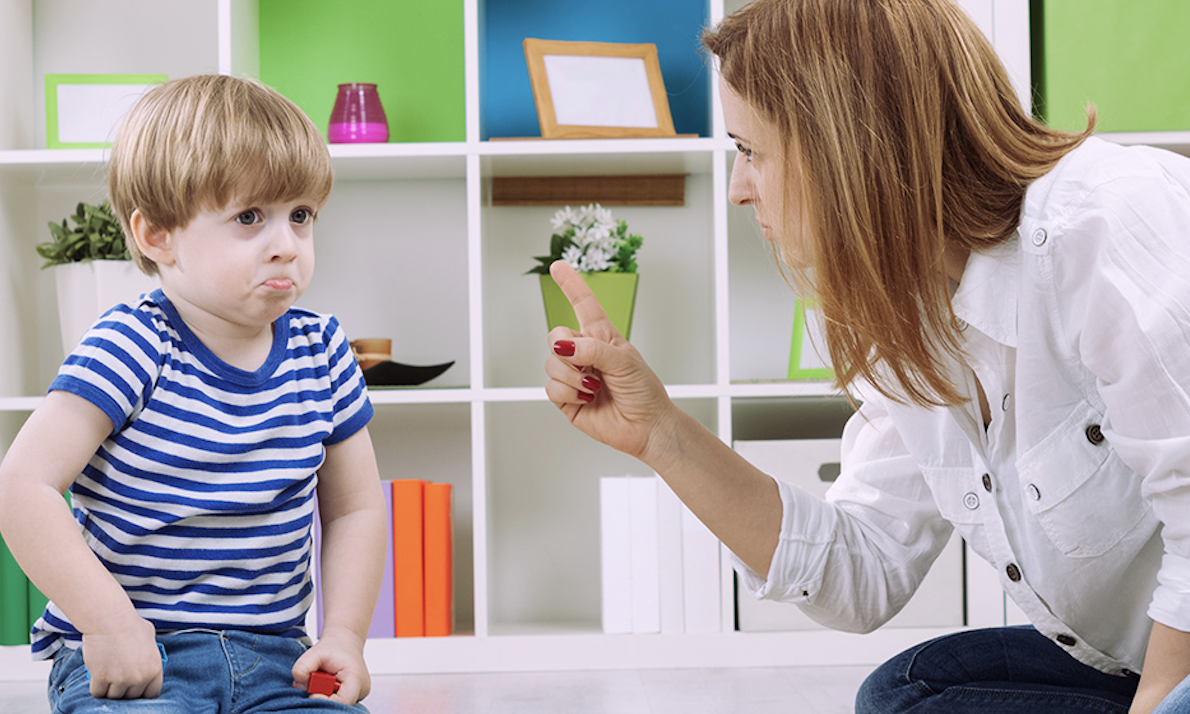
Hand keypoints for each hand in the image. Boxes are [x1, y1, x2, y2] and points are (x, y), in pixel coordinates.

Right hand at [80, 613, 161, 699]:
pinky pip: (98, 693)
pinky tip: (97, 678)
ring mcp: (121, 679)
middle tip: (118, 681)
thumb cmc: (129, 624)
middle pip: (131, 697)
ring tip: (108, 677)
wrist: (110, 620)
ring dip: (110, 690)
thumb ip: (150, 653)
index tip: (135, 691)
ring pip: (114, 697)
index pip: (151, 694)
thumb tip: (147, 658)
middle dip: (125, 691)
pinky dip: (96, 688)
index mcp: (155, 668)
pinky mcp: (102, 678)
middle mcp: (139, 677)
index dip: (142, 693)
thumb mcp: (150, 638)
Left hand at [292, 626, 369, 704]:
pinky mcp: (353, 697)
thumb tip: (298, 685)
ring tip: (324, 679)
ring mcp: (358, 695)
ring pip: (336, 704)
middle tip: (318, 679)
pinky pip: (337, 702)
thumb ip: (302, 668)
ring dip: (324, 694)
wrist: (345, 642)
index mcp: (356, 678)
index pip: (343, 701)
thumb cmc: (335, 647)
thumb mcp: (314, 652)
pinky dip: (328, 695)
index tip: (312, 693)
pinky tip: (328, 683)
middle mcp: (361, 690)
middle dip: (322, 695)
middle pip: (338, 704)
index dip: (324, 701)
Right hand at [543, 261, 677, 465]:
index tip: (558, 266)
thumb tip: (562, 346)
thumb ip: (593, 349)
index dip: (570, 284)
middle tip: (587, 363)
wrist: (646, 426)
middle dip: (566, 347)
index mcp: (602, 337)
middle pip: (555, 335)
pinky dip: (568, 392)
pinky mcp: (566, 398)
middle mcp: (584, 353)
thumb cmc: (644, 391)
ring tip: (593, 386)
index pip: (582, 304)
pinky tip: (587, 397)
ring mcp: (573, 376)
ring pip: (551, 363)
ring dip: (571, 375)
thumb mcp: (624, 361)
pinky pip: (550, 387)